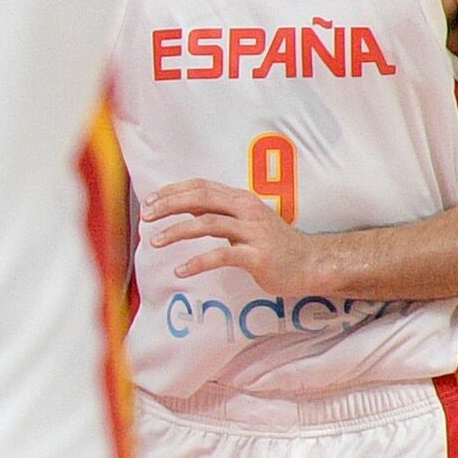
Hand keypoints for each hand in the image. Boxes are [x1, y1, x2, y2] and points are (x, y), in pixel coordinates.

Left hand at [142, 179, 330, 298]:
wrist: (312, 264)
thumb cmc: (274, 244)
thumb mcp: (246, 222)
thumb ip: (219, 213)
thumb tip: (186, 206)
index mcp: (242, 199)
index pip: (202, 186)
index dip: (173, 190)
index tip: (150, 200)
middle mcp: (247, 210)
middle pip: (201, 199)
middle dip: (169, 205)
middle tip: (146, 216)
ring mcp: (253, 232)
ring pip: (207, 224)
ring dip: (176, 232)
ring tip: (154, 242)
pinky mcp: (257, 256)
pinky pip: (221, 256)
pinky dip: (197, 262)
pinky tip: (180, 270)